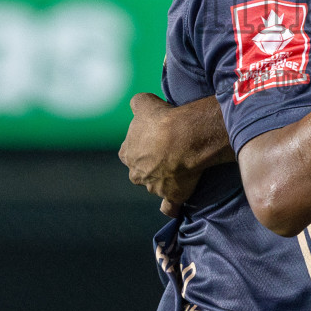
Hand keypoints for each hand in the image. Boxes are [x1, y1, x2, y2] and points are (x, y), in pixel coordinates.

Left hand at [119, 93, 204, 208]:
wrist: (183, 138)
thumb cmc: (162, 120)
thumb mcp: (143, 103)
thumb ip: (137, 104)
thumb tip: (137, 105)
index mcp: (126, 153)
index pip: (128, 151)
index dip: (141, 145)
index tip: (154, 138)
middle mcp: (136, 173)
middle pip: (141, 171)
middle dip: (150, 165)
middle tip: (168, 152)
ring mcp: (153, 187)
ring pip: (155, 185)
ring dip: (164, 179)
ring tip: (181, 167)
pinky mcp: (172, 196)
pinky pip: (169, 207)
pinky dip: (172, 207)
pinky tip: (176, 207)